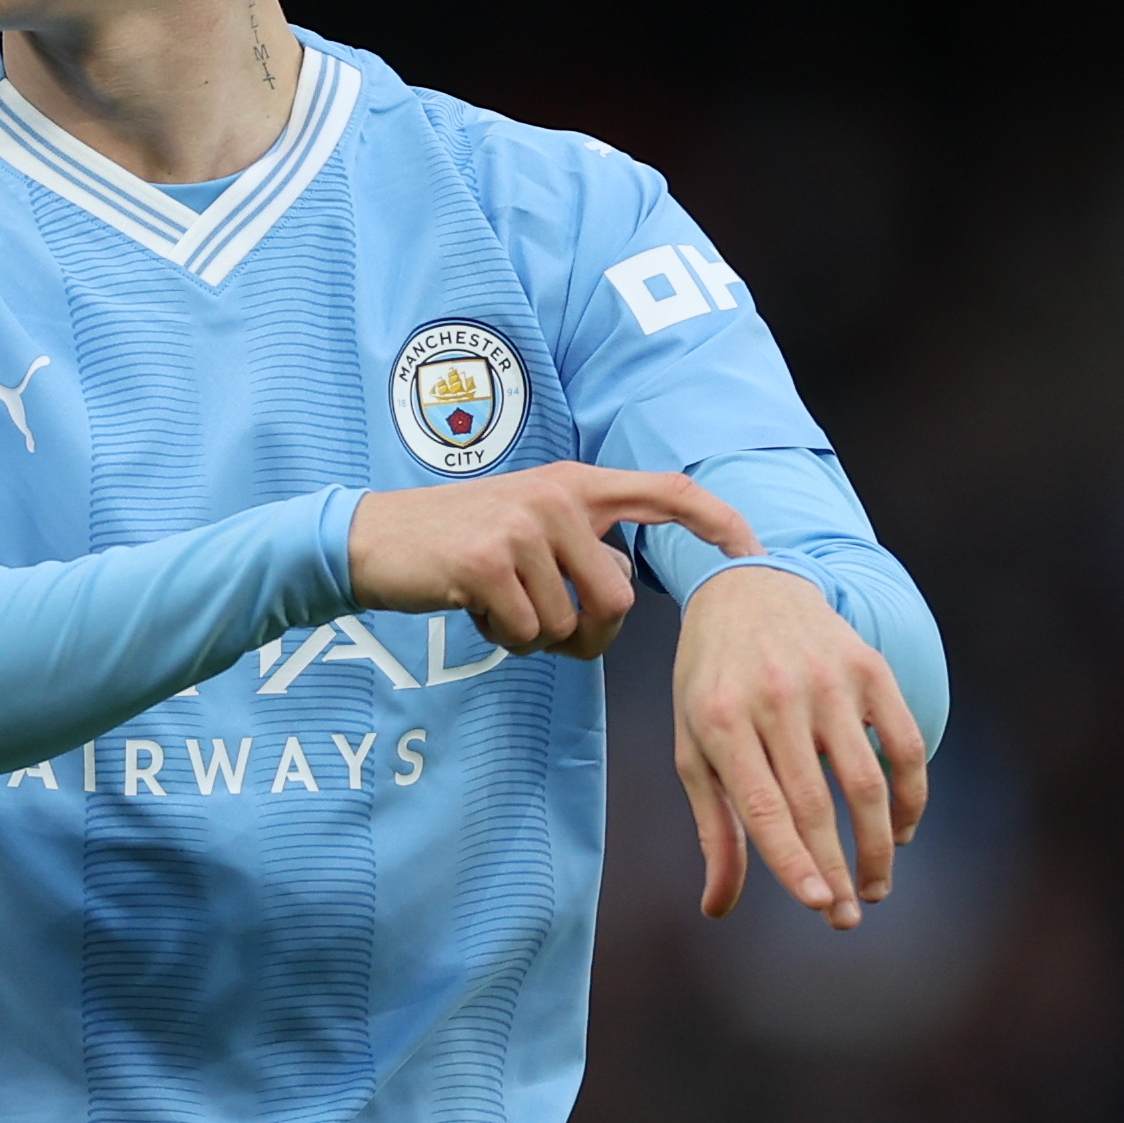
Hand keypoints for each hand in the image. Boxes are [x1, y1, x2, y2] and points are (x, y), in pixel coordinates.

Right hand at [348, 462, 759, 659]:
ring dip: (533, 635)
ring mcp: (522, 526)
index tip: (754, 550)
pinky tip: (471, 607)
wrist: (369, 539)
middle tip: (540, 629)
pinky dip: (501, 637)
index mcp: (573, 484)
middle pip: (617, 599)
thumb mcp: (525, 523)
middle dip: (586, 634)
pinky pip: (526, 632)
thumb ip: (577, 544)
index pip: (666, 491)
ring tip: (493, 603)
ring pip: (569, 623)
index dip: (717, 520)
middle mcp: (555, 497)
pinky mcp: (488, 561)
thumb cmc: (452, 544)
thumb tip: (622, 598)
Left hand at [673, 563, 927, 930]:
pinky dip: (911, 796)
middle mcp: (774, 696)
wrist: (747, 589)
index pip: (763, 806)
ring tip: (874, 887)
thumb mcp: (694, 746)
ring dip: (879, 845)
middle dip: (837, 869)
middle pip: (816, 802)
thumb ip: (714, 826)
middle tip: (849, 918)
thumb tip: (717, 908)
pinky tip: (901, 833)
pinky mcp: (869, 667)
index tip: (820, 905)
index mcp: (720, 718)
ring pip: (867, 781)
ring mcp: (826, 679)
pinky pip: (905, 744)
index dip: (794, 860)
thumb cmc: (711, 683)